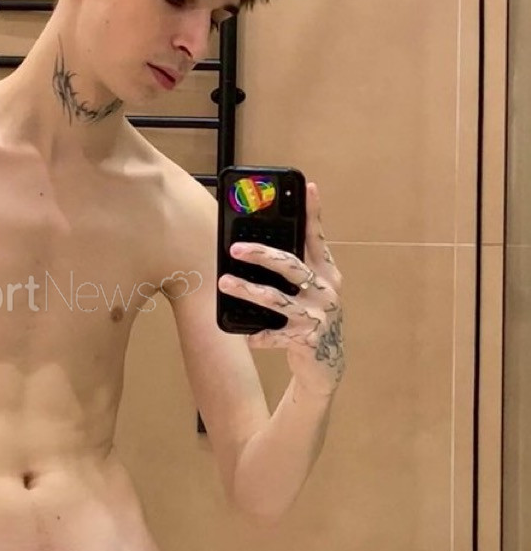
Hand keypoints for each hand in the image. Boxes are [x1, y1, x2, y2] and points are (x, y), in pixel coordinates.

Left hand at [217, 181, 344, 395]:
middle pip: (290, 265)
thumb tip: (251, 247)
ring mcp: (318, 315)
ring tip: (224, 282)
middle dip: (261, 254)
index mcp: (327, 273)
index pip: (318, 237)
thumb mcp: (307, 290)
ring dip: (247, 290)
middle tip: (234, 248)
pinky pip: (275, 335)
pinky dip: (259, 335)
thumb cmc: (309, 317)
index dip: (313, 212)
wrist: (327, 364)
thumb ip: (291, 269)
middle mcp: (326, 290)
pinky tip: (247, 336)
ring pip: (277, 298)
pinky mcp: (309, 339)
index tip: (308, 187)